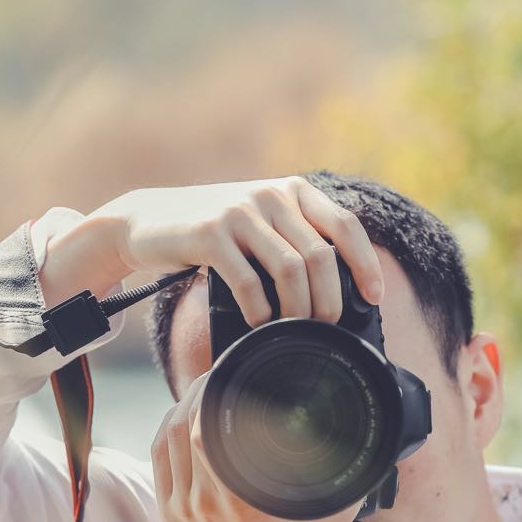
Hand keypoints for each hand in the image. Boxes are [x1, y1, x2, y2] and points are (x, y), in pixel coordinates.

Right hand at [92, 175, 385, 322]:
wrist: (146, 221)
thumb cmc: (213, 235)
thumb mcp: (260, 224)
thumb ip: (294, 241)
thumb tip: (337, 295)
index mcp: (292, 190)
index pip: (346, 225)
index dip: (366, 265)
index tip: (374, 298)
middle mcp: (270, 195)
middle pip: (322, 257)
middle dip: (330, 301)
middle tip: (326, 329)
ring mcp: (240, 212)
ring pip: (292, 270)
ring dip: (299, 310)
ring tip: (296, 331)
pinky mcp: (210, 234)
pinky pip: (249, 281)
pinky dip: (260, 311)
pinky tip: (259, 324)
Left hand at [151, 372, 364, 521]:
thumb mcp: (332, 512)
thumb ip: (345, 469)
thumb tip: (364, 427)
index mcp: (241, 499)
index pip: (206, 423)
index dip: (213, 387)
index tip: (230, 368)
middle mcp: (204, 502)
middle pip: (182, 423)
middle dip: (197, 390)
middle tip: (218, 372)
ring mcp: (182, 510)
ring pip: (166, 439)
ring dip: (180, 407)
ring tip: (202, 390)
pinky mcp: (171, 516)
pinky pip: (160, 461)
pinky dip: (168, 432)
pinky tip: (183, 418)